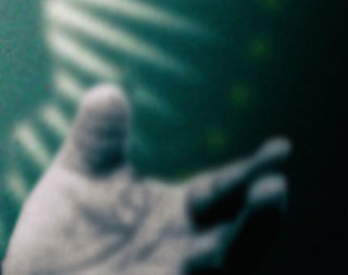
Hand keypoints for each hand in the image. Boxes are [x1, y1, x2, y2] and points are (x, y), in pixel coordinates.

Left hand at [2, 85, 288, 273]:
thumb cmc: (66, 233)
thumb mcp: (80, 177)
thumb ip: (98, 139)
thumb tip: (107, 91)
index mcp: (183, 213)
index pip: (225, 189)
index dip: (251, 171)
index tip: (281, 147)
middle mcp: (189, 251)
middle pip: (238, 238)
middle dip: (258, 218)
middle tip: (273, 187)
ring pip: (217, 271)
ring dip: (230, 253)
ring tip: (224, 243)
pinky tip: (183, 269)